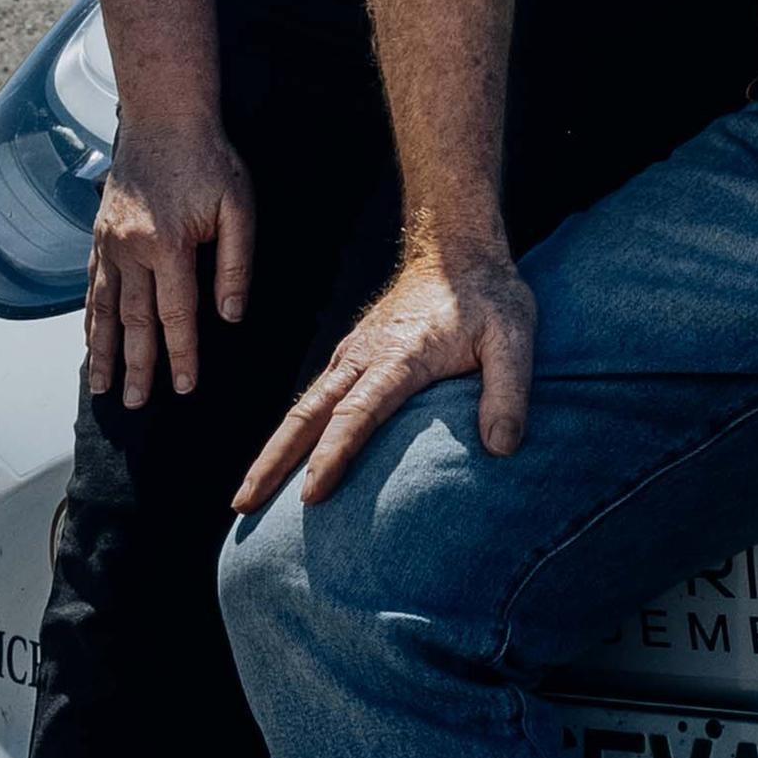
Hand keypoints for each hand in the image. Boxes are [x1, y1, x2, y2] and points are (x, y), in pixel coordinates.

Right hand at [84, 121, 255, 408]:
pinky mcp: (100, 235)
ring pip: (105, 310)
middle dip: (137, 368)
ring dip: (105, 352)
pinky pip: (92, 286)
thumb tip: (230, 315)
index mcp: (169, 245)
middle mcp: (131, 249)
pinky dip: (90, 319)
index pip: (177, 315)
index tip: (184, 388)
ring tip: (103, 388)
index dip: (182, 355)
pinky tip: (91, 342)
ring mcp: (109, 243)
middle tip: (137, 405)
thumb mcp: (239, 207)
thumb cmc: (210, 160)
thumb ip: (235, 264)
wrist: (164, 117)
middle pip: (134, 322)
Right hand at [239, 239, 536, 512]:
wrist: (455, 251)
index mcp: (400, 357)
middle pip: (307, 415)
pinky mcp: (350, 357)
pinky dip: (290, 433)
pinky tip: (280, 462)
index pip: (357, 413)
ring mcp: (351, 356)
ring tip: (246, 498)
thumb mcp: (514, 337)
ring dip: (271, 452)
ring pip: (301, 409)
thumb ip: (509, 392)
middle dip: (273, 462)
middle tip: (243, 506)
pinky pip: (312, 399)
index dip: (333, 455)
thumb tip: (501, 449)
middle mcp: (363, 357)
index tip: (311, 494)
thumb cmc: (489, 298)